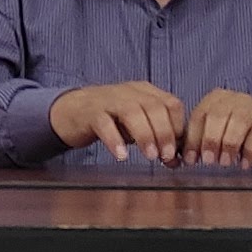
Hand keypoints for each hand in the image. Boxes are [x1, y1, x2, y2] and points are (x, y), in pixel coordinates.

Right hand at [49, 80, 188, 160]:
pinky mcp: (91, 112)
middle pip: (154, 107)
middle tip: (166, 156)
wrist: (72, 111)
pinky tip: (122, 155)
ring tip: (150, 156)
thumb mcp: (136, 126)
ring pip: (132, 112)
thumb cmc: (110, 120)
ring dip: (145, 135)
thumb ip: (156, 139)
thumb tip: (175, 160)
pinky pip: (104, 123)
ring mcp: (109, 100)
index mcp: (145, 92)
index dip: (179, 127)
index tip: (178, 151)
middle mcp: (129, 92)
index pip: (171, 104)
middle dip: (164, 133)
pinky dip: (115, 140)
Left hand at [182, 90, 251, 166]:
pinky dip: (248, 152)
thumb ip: (204, 137)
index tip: (190, 159)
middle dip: (209, 141)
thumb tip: (185, 157)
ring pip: (236, 124)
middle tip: (208, 161)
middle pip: (216, 117)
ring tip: (225, 163)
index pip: (199, 116)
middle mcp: (234, 98)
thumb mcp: (222, 127)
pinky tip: (244, 164)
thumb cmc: (245, 129)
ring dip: (228, 146)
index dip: (193, 139)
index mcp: (216, 98)